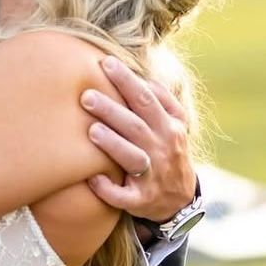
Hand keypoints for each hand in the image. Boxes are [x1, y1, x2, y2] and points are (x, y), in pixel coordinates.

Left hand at [81, 55, 195, 220]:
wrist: (179, 198)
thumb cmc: (167, 151)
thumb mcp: (175, 124)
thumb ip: (161, 100)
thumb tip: (142, 75)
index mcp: (170, 126)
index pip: (147, 99)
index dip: (127, 81)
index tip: (105, 64)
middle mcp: (163, 150)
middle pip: (137, 126)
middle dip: (112, 110)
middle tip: (86, 96)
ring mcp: (153, 177)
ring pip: (133, 159)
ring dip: (113, 145)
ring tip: (92, 131)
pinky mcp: (142, 201)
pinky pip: (124, 196)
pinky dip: (108, 189)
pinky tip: (92, 179)